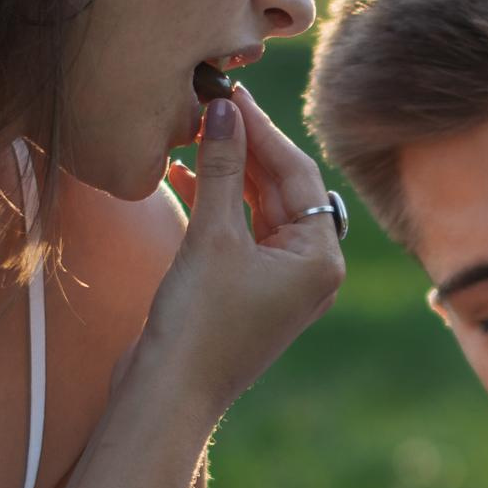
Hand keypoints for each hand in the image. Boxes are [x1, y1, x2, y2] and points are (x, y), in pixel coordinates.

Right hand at [145, 85, 342, 414]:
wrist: (168, 395)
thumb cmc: (198, 323)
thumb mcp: (213, 236)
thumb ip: (224, 168)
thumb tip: (224, 109)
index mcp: (320, 258)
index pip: (298, 174)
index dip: (263, 129)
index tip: (231, 93)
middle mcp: (309, 270)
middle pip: (283, 189)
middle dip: (247, 147)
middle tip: (211, 103)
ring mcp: (279, 282)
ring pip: (259, 208)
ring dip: (229, 172)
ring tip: (193, 132)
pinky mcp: (247, 290)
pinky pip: (239, 231)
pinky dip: (216, 203)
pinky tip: (183, 173)